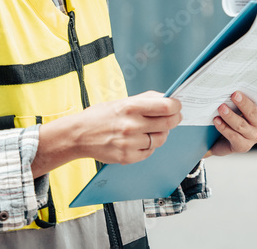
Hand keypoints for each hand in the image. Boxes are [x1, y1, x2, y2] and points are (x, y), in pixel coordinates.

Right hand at [64, 91, 181, 165]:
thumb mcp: (122, 101)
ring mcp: (130, 143)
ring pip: (161, 139)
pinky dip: (149, 146)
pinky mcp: (127, 157)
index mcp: (130, 107)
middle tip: (174, 117)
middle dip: (174, 119)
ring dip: (161, 133)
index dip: (176, 106)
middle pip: (167, 123)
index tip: (177, 105)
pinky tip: (141, 140)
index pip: (165, 107)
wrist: (79, 135)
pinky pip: (150, 152)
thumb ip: (146, 99)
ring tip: (152, 129)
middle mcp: (131, 125)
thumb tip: (168, 98)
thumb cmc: (101, 115)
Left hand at [207, 91, 256, 156]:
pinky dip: (224, 128)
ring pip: (242, 125)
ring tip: (221, 108)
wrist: (219, 140)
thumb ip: (236, 99)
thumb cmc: (229, 118)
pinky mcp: (243, 146)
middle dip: (243, 103)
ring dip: (230, 116)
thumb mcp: (234, 106)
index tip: (243, 88)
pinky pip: (234, 136)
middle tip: (234, 95)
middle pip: (253, 113)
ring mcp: (253, 136)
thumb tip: (228, 87)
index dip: (252, 95)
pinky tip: (217, 121)